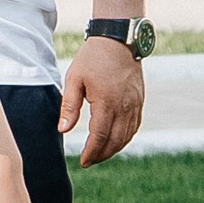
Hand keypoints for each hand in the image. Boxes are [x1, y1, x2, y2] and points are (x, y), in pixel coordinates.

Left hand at [58, 34, 144, 164]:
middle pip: (116, 140)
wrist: (118, 40)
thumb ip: (69, 106)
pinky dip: (126, 137)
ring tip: (100, 154)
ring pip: (127, 135)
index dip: (92, 152)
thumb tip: (63, 130)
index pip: (100, 136)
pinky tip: (116, 140)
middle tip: (89, 161)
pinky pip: (135, 126)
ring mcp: (135, 104)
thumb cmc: (92, 58)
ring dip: (114, 148)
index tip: (83, 162)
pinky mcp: (140, 100)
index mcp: (107, 102)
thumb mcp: (74, 79)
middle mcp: (125, 106)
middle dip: (102, 154)